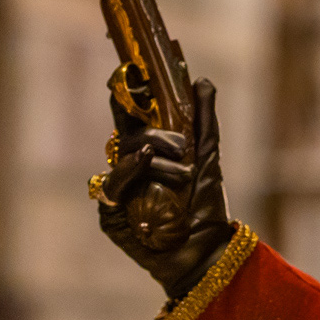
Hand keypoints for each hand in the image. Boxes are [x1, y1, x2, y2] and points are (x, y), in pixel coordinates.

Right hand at [98, 74, 235, 299]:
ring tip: (181, 173)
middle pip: (129, 134)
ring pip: (122, 155)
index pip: (134, 117)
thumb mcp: (208, 158)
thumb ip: (204, 121)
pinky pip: (112, 184)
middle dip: (157, 135)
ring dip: (153, 156)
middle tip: (182, 147)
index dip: (130, 93)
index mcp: (150, 151)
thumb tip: (202, 79)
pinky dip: (128, 170)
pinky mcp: (111, 213)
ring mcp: (119, 189)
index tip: (132, 69)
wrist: (206, 250)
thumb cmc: (205, 207)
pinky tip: (144, 160)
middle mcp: (130, 167)